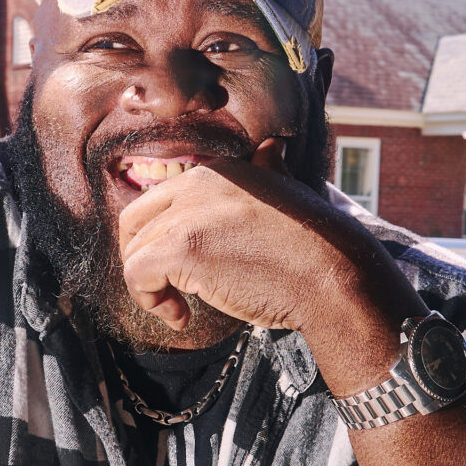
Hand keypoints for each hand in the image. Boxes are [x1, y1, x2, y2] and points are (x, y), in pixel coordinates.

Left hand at [116, 139, 377, 333]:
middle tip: (165, 291)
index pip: (159, 201)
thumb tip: (271, 147)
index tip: (181, 271)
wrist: (333, 274)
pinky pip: (136, 276)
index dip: (158, 239)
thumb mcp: (285, 194)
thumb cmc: (313, 248)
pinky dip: (149, 302)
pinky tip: (181, 318)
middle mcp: (197, 184)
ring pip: (132, 252)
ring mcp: (187, 215)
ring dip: (148, 288)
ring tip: (179, 310)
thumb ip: (268, 170)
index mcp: (218, 172)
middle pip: (133, 221)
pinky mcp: (181, 249)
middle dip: (140, 259)